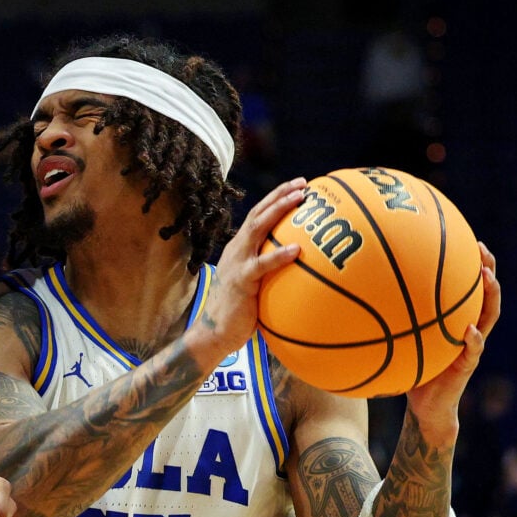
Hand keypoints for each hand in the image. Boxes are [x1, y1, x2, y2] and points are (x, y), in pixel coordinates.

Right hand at [192, 179, 307, 359]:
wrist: (214, 333)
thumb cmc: (239, 313)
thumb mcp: (256, 286)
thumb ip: (272, 273)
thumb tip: (302, 270)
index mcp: (240, 248)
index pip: (258, 215)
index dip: (277, 198)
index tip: (300, 186)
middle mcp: (237, 249)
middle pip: (258, 213)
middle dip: (280, 195)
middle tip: (303, 183)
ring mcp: (237, 263)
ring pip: (257, 229)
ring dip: (279, 211)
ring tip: (300, 200)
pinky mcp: (240, 281)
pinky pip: (261, 264)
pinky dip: (279, 255)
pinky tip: (297, 250)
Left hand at [405, 242, 501, 431]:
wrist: (425, 408)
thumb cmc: (411, 370)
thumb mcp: (401, 342)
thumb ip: (393, 322)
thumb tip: (361, 297)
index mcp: (455, 321)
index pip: (468, 288)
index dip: (471, 264)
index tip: (467, 240)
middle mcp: (468, 329)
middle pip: (485, 294)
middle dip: (488, 270)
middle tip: (483, 249)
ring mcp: (472, 347)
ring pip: (488, 317)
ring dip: (491, 297)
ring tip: (488, 278)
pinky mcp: (467, 366)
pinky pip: (474, 351)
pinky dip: (474, 340)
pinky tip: (470, 330)